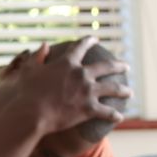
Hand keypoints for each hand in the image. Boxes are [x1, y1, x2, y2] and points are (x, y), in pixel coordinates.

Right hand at [9, 37, 131, 134]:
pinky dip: (114, 115)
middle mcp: (81, 74)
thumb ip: (37, 56)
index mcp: (67, 63)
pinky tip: (120, 117)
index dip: (89, 41)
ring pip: (112, 88)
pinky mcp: (89, 109)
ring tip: (129, 91)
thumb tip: (44, 45)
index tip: (95, 39)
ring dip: (123, 90)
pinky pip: (107, 112)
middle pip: (106, 67)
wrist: (32, 114)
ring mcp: (88, 91)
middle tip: (125, 66)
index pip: (81, 47)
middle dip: (118, 65)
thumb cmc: (27, 93)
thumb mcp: (29, 70)